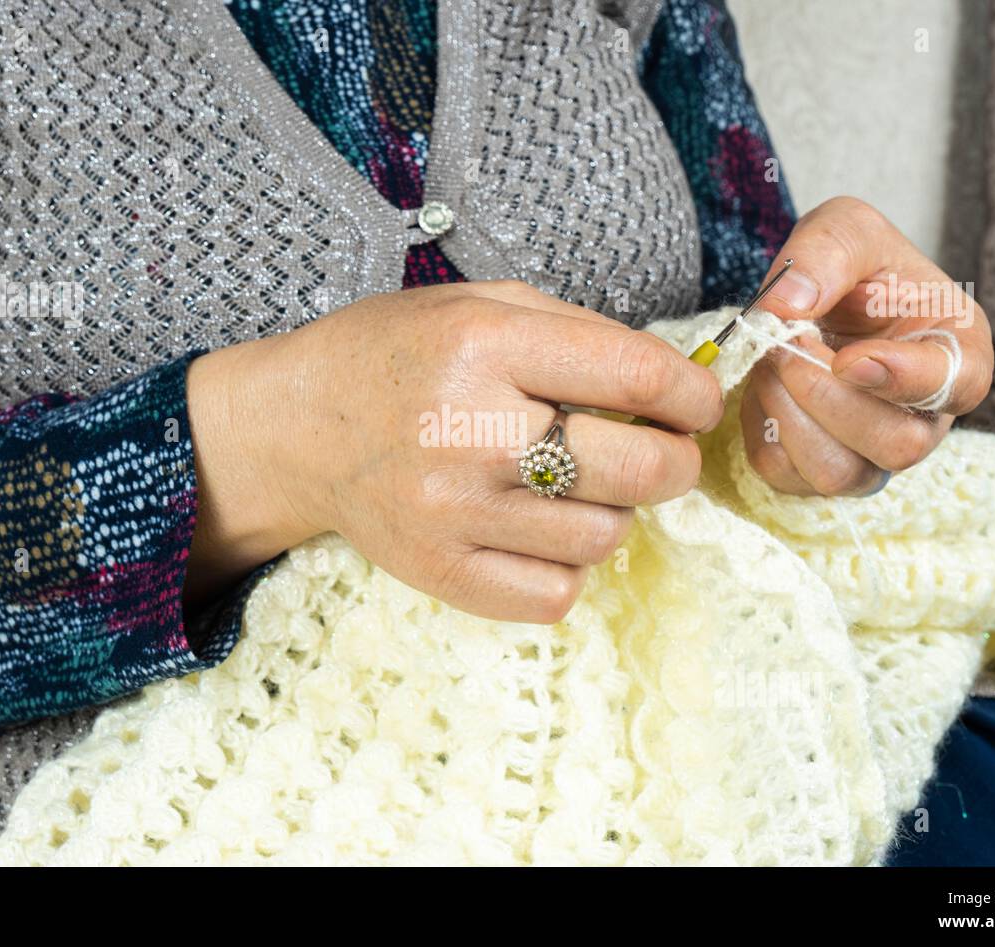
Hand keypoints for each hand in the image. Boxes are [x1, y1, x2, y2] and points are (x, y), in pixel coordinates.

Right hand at [184, 281, 723, 621]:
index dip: (693, 393)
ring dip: (614, 510)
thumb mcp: (480, 304)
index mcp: (484, 344)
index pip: (637, 374)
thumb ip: (579, 333)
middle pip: (639, 468)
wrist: (297, 427)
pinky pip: (556, 594)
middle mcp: (469, 430)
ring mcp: (452, 511)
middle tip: (662, 450)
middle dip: (676, 459)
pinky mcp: (439, 572)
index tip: (696, 402)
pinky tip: (543, 529)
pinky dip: (569, 564)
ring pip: (604, 536)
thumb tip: (676, 383)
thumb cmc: (396, 356)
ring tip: (577, 484)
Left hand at [741, 196, 993, 495]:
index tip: (849, 358)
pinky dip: (761, 432)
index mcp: (957, 351)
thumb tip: (787, 305)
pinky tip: (762, 388)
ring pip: (841, 474)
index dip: (902, 379)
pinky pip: (788, 477)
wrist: (816, 301)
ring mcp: (874, 453)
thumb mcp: (849, 228)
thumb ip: (829, 249)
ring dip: (790, 419)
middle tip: (786, 347)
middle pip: (897, 445)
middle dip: (828, 397)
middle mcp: (925, 416)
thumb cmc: (853, 268)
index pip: (957, 386)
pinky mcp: (822, 470)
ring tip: (770, 365)